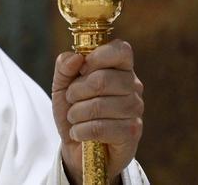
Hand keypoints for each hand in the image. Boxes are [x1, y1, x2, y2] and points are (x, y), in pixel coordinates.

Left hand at [52, 40, 143, 183]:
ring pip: (100, 105)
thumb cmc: (74, 109)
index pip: (121, 50)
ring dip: (77, 113)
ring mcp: (135, 109)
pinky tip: (79, 132)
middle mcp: (133, 86)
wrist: (77, 147)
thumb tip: (76, 57)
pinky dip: (81, 130)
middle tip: (70, 98)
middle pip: (103, 79)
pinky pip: (101, 127)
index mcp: (119, 68)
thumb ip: (64, 66)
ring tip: (74, 117)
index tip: (82, 68)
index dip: (98, 56)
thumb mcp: (62, 85)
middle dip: (77, 90)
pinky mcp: (132, 133)